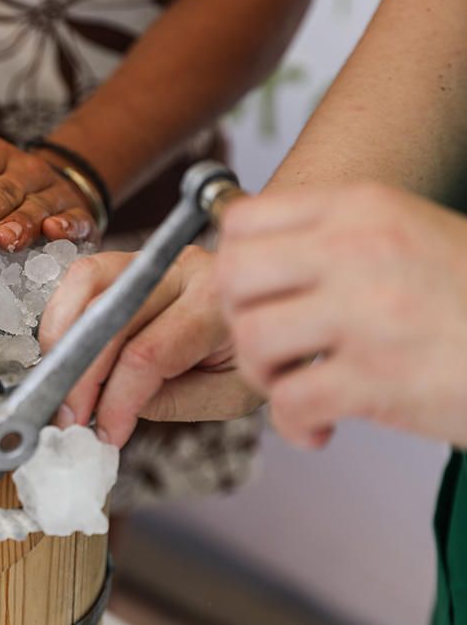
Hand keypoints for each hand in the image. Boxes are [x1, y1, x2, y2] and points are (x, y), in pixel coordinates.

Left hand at [0, 137, 98, 252]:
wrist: (55, 186)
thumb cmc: (0, 190)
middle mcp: (25, 170)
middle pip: (1, 191)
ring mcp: (54, 192)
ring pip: (36, 206)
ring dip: (20, 222)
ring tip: (4, 239)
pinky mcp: (79, 214)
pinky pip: (75, 219)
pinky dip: (67, 225)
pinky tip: (55, 231)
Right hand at [39, 246, 261, 446]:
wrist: (269, 315)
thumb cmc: (251, 357)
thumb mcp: (228, 395)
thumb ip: (170, 400)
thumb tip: (107, 407)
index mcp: (216, 302)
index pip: (149, 352)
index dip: (118, 399)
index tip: (106, 433)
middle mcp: (182, 267)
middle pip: (109, 316)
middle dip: (79, 375)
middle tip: (69, 418)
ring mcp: (152, 258)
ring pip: (85, 282)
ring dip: (60, 337)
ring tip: (57, 383)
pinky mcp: (130, 260)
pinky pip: (83, 279)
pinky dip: (64, 317)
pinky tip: (65, 356)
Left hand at [217, 183, 466, 448]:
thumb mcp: (406, 234)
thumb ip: (331, 238)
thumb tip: (242, 255)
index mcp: (360, 208)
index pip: (243, 220)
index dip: (232, 265)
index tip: (253, 296)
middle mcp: (357, 250)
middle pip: (232, 275)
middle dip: (235, 317)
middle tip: (267, 346)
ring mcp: (369, 313)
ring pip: (252, 337)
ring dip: (261, 374)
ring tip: (295, 386)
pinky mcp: (381, 379)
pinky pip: (289, 402)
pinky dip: (292, 425)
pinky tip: (319, 428)